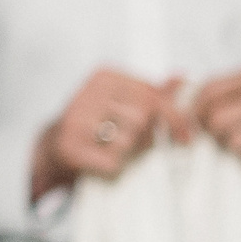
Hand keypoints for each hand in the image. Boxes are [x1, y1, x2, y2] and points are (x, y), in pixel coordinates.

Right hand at [31, 68, 191, 193]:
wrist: (54, 146)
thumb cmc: (98, 123)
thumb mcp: (125, 103)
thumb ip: (155, 92)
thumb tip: (182, 77)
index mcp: (104, 76)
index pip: (151, 93)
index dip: (175, 117)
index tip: (186, 137)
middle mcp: (88, 92)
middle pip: (142, 116)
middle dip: (147, 135)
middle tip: (137, 143)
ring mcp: (76, 120)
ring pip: (129, 139)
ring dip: (128, 151)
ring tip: (113, 148)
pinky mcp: (70, 146)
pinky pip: (113, 161)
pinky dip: (114, 166)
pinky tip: (102, 159)